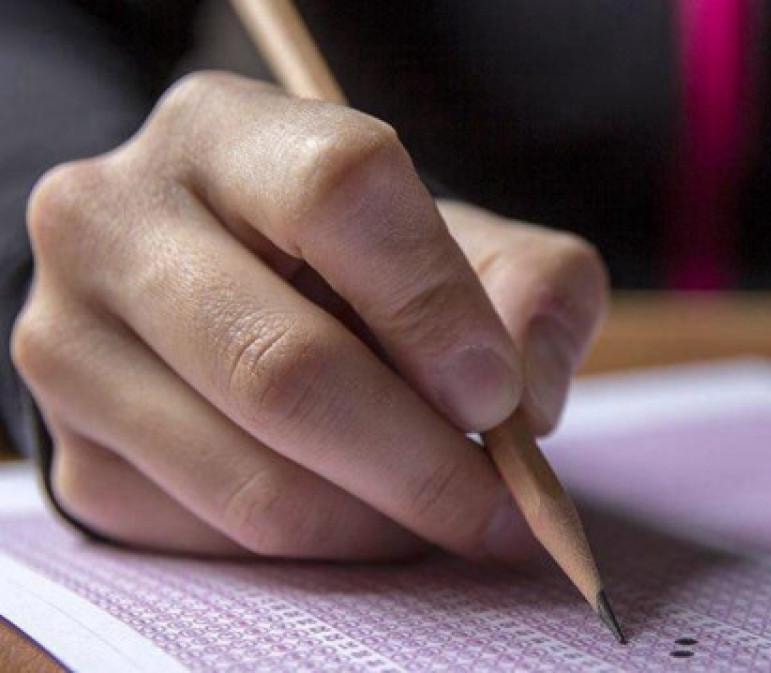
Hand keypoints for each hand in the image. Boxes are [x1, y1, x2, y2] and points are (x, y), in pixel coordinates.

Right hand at [12, 72, 607, 561]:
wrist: (222, 300)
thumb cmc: (359, 263)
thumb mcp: (464, 242)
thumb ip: (537, 288)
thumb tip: (530, 399)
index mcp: (223, 131)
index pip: (338, 191)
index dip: (435, 302)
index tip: (498, 392)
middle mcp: (114, 220)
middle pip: (285, 365)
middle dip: (421, 461)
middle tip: (501, 507)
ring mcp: (71, 344)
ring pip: (255, 478)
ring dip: (382, 522)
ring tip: (447, 513)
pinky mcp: (76, 455)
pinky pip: (219, 537)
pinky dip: (323, 547)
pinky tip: (367, 515)